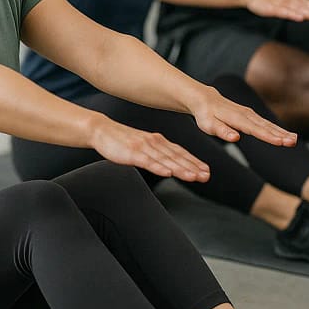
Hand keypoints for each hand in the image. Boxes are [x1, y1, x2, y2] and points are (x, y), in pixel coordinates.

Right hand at [90, 117, 209, 180]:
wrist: (102, 131)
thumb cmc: (123, 141)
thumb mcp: (145, 146)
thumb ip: (158, 154)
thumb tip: (171, 165)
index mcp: (159, 141)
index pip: (180, 153)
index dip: (194, 162)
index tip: (206, 171)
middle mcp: (155, 143)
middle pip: (177, 157)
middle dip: (193, 167)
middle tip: (205, 176)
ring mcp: (144, 147)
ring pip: (166, 160)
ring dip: (181, 169)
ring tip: (193, 177)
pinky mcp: (132, 153)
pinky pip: (147, 161)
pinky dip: (158, 167)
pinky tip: (167, 173)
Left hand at [191, 87, 297, 146]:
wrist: (206, 99)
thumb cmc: (206, 115)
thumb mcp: (208, 125)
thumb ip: (222, 131)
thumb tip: (235, 138)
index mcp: (237, 119)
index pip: (255, 130)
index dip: (268, 137)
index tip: (280, 142)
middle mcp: (246, 115)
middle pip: (265, 126)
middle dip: (280, 134)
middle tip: (293, 142)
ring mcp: (251, 114)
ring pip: (269, 124)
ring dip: (282, 132)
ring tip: (294, 140)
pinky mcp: (252, 116)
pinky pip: (267, 123)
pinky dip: (278, 129)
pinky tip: (286, 135)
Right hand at [245, 0, 308, 20]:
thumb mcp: (284, 1)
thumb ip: (296, 6)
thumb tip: (308, 13)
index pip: (307, 3)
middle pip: (303, 5)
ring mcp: (279, 2)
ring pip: (295, 8)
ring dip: (307, 12)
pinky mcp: (271, 8)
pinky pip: (282, 12)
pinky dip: (291, 14)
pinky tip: (299, 18)